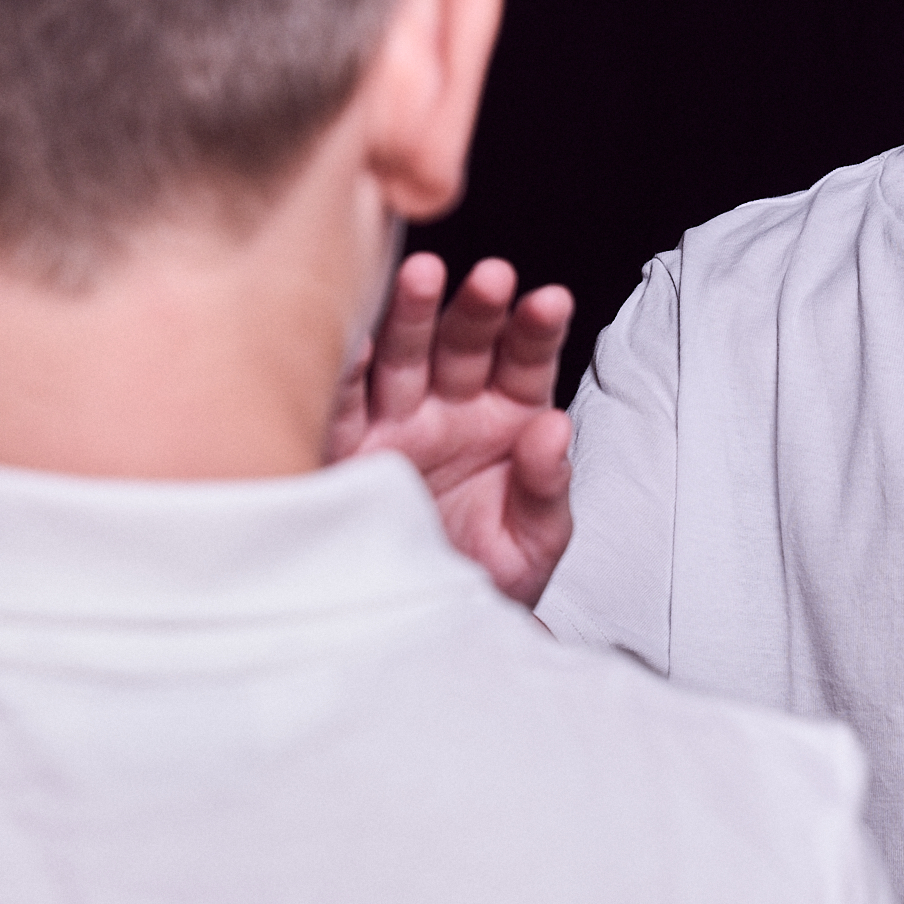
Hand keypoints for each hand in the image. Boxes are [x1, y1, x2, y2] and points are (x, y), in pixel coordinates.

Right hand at [328, 253, 574, 606]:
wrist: (428, 627)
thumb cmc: (488, 572)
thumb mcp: (534, 542)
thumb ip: (548, 487)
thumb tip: (556, 431)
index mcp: (508, 415)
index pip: (526, 359)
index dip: (537, 329)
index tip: (550, 302)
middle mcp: (452, 406)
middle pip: (465, 344)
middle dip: (477, 309)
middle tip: (492, 277)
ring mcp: (398, 421)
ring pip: (405, 356)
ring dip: (412, 315)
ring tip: (424, 276)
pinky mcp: (350, 448)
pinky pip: (347, 404)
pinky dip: (349, 372)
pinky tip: (359, 340)